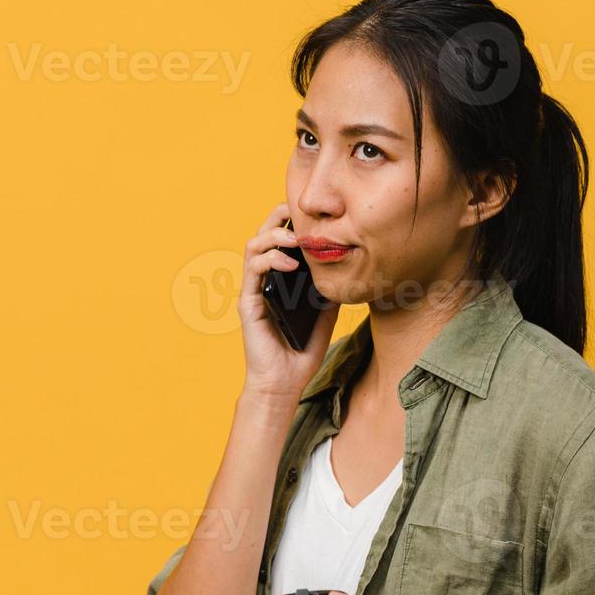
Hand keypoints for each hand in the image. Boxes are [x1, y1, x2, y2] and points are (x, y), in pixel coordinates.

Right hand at [238, 202, 339, 399]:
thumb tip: (346, 268)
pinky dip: (270, 260)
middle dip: (278, 217)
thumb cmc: (301, 352)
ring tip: (295, 238)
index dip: (291, 222)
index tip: (313, 215)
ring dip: (273, 235)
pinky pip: (253, 271)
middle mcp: (264, 280)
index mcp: (279, 280)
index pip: (280, 240)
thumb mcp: (325, 316)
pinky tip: (290, 264)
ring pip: (253, 246)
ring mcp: (254, 290)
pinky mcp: (248, 302)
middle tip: (298, 211)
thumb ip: (329, 292)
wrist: (284, 382)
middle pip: (263, 235)